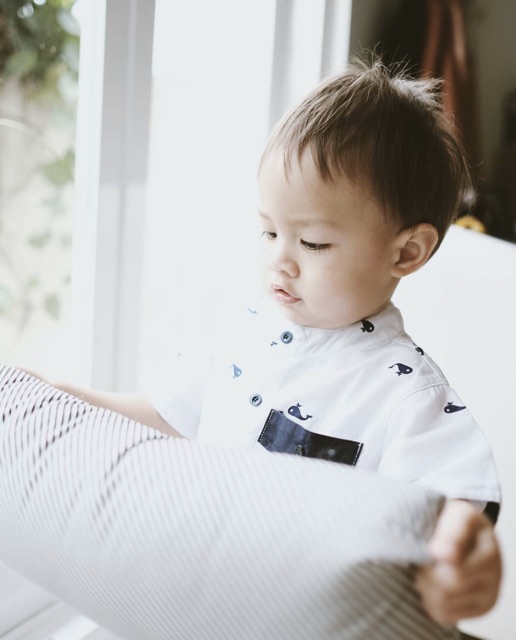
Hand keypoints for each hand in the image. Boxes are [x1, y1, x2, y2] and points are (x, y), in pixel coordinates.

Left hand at [415, 499, 501, 624]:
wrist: (465, 532)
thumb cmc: (456, 521)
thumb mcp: (457, 514)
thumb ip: (452, 531)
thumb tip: (442, 555)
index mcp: (489, 550)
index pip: (456, 570)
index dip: (434, 561)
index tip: (431, 550)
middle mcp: (494, 577)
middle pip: (445, 588)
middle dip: (427, 573)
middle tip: (423, 560)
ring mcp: (487, 597)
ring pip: (442, 604)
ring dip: (426, 587)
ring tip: (427, 571)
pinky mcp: (475, 611)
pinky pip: (443, 615)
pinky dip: (431, 602)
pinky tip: (434, 586)